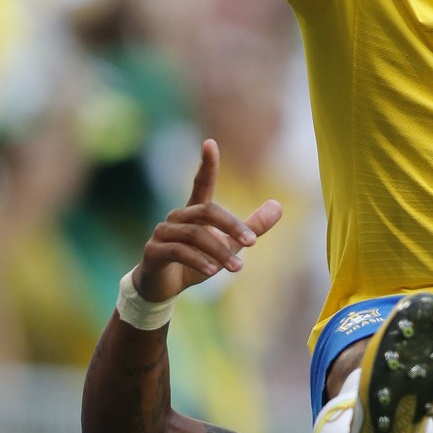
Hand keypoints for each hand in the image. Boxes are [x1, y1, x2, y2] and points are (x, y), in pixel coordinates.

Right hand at [131, 139, 282, 303]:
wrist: (164, 289)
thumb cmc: (196, 262)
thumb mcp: (228, 245)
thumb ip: (251, 227)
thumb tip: (279, 205)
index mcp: (194, 212)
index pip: (201, 183)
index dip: (206, 164)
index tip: (209, 142)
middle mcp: (177, 217)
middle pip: (206, 211)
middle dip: (232, 225)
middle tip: (253, 242)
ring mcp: (162, 233)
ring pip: (195, 234)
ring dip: (219, 251)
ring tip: (238, 267)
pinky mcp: (153, 251)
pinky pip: (178, 250)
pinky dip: (198, 260)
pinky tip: (212, 271)